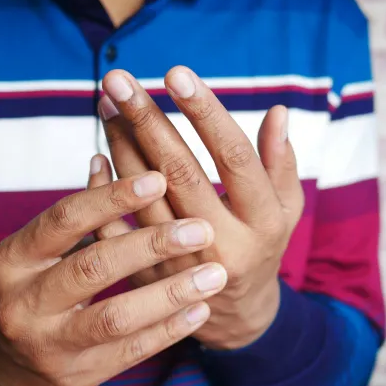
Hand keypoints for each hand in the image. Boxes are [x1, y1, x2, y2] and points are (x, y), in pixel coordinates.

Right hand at [0, 171, 226, 385]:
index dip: (114, 197)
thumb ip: (76, 217)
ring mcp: (49, 344)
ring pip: (117, 316)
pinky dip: (170, 329)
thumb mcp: (38, 253)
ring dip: (172, 293)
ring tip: (214, 274)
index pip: (66, 218)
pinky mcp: (77, 376)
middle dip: (154, 245)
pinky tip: (200, 309)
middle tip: (201, 230)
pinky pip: (131, 352)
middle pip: (95, 267)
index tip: (160, 179)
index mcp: (16, 258)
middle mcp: (26, 302)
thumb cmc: (30, 293)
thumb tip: (105, 160)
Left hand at [92, 66, 303, 349]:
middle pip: (180, 172)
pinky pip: (117, 231)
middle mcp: (222, 241)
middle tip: (118, 80)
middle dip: (147, 120)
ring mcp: (182, 263)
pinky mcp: (151, 277)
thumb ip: (281, 163)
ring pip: (144, 196)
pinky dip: (102, 192)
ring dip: (121, 146)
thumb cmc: (263, 246)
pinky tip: (97, 157)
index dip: (206, 115)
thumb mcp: (287, 209)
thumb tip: (278, 112)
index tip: (176, 74)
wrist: (236, 311)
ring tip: (108, 105)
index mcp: (262, 221)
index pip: (234, 158)